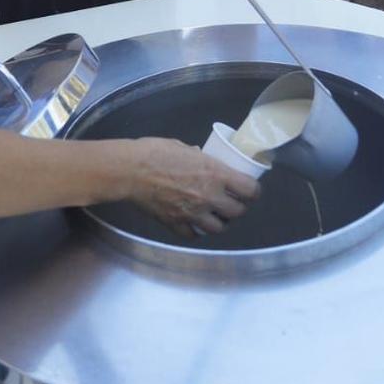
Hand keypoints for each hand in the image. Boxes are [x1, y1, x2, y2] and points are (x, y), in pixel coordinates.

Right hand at [124, 138, 258, 235]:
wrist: (130, 171)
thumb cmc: (155, 152)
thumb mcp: (183, 147)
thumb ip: (199, 158)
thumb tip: (202, 159)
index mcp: (216, 175)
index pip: (250, 190)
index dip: (253, 191)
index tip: (250, 190)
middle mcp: (209, 197)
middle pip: (238, 212)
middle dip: (237, 208)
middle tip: (231, 202)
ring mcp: (193, 214)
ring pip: (218, 228)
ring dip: (219, 222)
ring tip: (215, 215)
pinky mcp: (176, 225)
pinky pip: (194, 235)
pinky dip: (196, 231)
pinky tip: (194, 223)